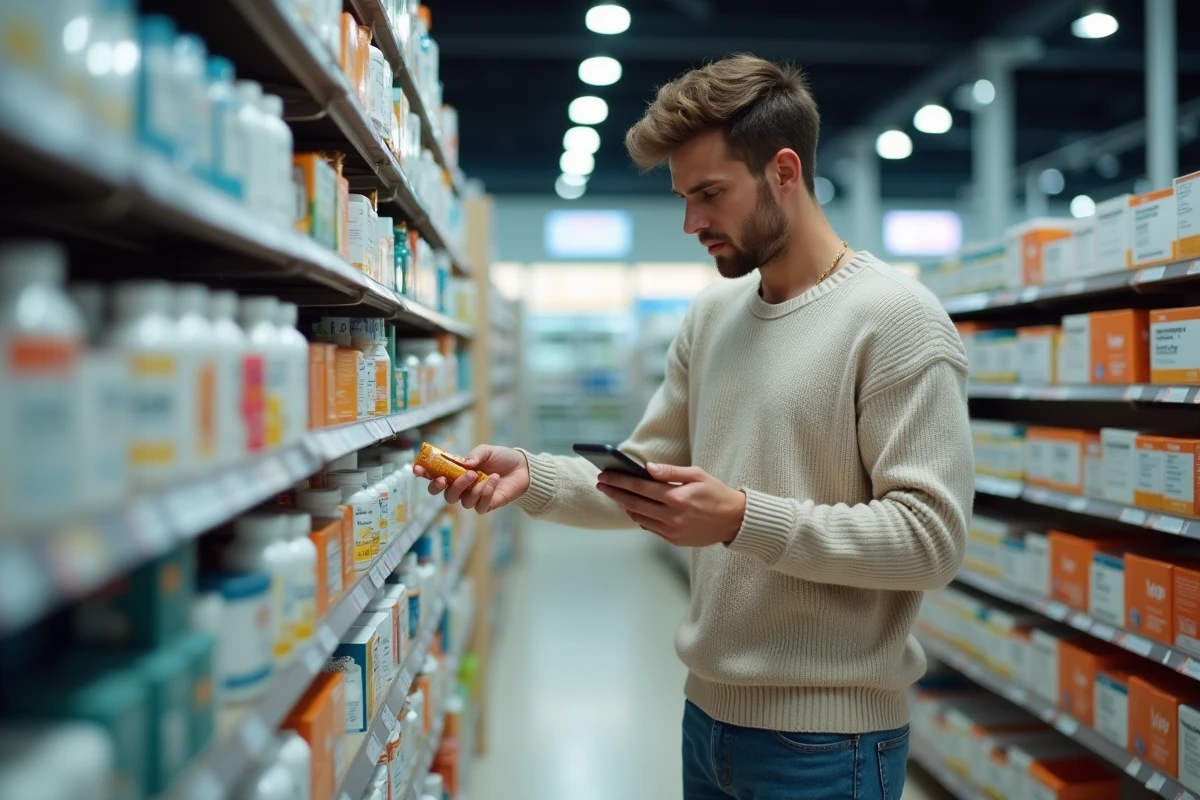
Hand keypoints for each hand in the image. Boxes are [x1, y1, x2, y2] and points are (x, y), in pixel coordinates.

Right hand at [413, 444, 529, 513]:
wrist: (522, 468)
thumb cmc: (501, 458)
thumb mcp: (487, 450)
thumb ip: (475, 455)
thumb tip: (465, 463)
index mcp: (457, 472)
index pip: (435, 476)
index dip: (423, 474)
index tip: (417, 469)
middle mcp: (462, 487)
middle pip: (443, 494)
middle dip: (441, 487)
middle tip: (446, 479)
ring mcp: (473, 498)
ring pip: (461, 501)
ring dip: (467, 488)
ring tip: (478, 475)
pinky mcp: (486, 505)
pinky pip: (479, 505)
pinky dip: (485, 492)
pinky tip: (493, 480)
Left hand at [595, 463, 745, 546]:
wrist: (734, 520)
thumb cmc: (715, 493)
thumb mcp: (697, 474)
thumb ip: (671, 471)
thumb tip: (647, 468)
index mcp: (677, 497)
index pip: (640, 486)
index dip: (620, 480)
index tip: (605, 475)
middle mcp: (673, 516)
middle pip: (634, 503)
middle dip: (614, 492)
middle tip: (601, 484)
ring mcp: (673, 531)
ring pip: (639, 518)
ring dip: (625, 506)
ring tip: (617, 495)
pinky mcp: (674, 540)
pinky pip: (650, 528)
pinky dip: (639, 517)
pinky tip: (635, 508)